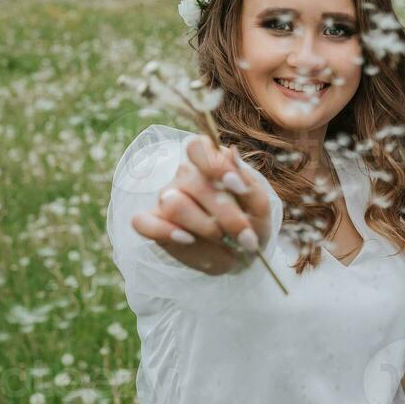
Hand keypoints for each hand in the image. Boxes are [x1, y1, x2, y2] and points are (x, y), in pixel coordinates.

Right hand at [130, 135, 273, 274]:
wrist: (240, 256)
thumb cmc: (250, 225)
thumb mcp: (260, 209)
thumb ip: (248, 185)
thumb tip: (231, 155)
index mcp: (211, 164)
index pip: (198, 147)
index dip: (213, 162)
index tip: (232, 182)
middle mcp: (185, 177)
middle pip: (195, 183)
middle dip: (225, 213)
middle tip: (246, 236)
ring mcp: (165, 198)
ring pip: (174, 203)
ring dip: (203, 225)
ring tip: (223, 239)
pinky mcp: (153, 223)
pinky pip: (144, 223)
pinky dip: (165, 231)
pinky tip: (187, 240)